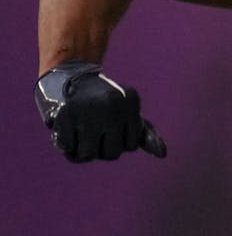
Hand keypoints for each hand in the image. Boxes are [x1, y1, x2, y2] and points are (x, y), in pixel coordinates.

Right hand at [35, 61, 166, 161]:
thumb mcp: (129, 114)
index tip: (110, 124)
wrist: (72, 79)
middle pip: (111, 153)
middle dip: (101, 149)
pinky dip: (66, 144)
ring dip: (82, 150)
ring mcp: (88, 108)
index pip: (130, 145)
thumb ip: (146, 135)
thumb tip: (163, 154)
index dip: (118, 140)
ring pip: (88, 155)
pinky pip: (67, 148)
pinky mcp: (64, 113)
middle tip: (94, 130)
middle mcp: (112, 103)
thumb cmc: (106, 104)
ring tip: (81, 132)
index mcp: (131, 100)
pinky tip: (68, 129)